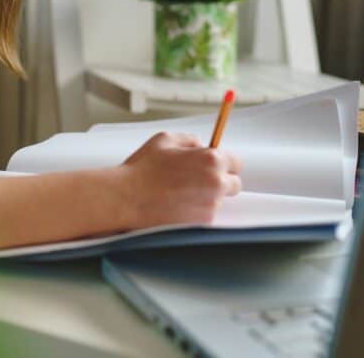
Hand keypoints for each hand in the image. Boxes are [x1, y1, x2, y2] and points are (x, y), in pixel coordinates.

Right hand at [119, 132, 241, 228]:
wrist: (127, 199)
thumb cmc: (142, 170)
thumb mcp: (163, 140)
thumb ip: (188, 140)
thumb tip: (199, 145)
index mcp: (210, 160)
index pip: (236, 162)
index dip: (223, 163)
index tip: (215, 166)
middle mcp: (215, 183)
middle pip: (234, 184)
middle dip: (219, 182)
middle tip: (196, 182)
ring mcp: (211, 206)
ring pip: (218, 201)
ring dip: (206, 198)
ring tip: (179, 194)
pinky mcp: (202, 224)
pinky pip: (206, 216)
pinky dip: (196, 213)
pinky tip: (176, 206)